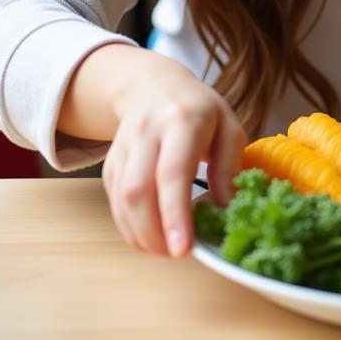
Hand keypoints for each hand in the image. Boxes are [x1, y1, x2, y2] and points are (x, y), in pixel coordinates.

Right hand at [101, 53, 245, 257]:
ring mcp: (124, 146)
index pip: (173, 172)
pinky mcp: (110, 161)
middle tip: (176, 255)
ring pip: (122, 199)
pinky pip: (114, 200)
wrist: (151, 84)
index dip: (176, 214)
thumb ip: (230, 165)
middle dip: (155, 232)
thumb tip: (226, 208)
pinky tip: (149, 236)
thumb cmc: (198, 108)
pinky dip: (130, 226)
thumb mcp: (228, 125)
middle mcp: (147, 131)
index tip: (184, 249)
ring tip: (166, 249)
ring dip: (141, 234)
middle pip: (140, 190)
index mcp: (183, 119)